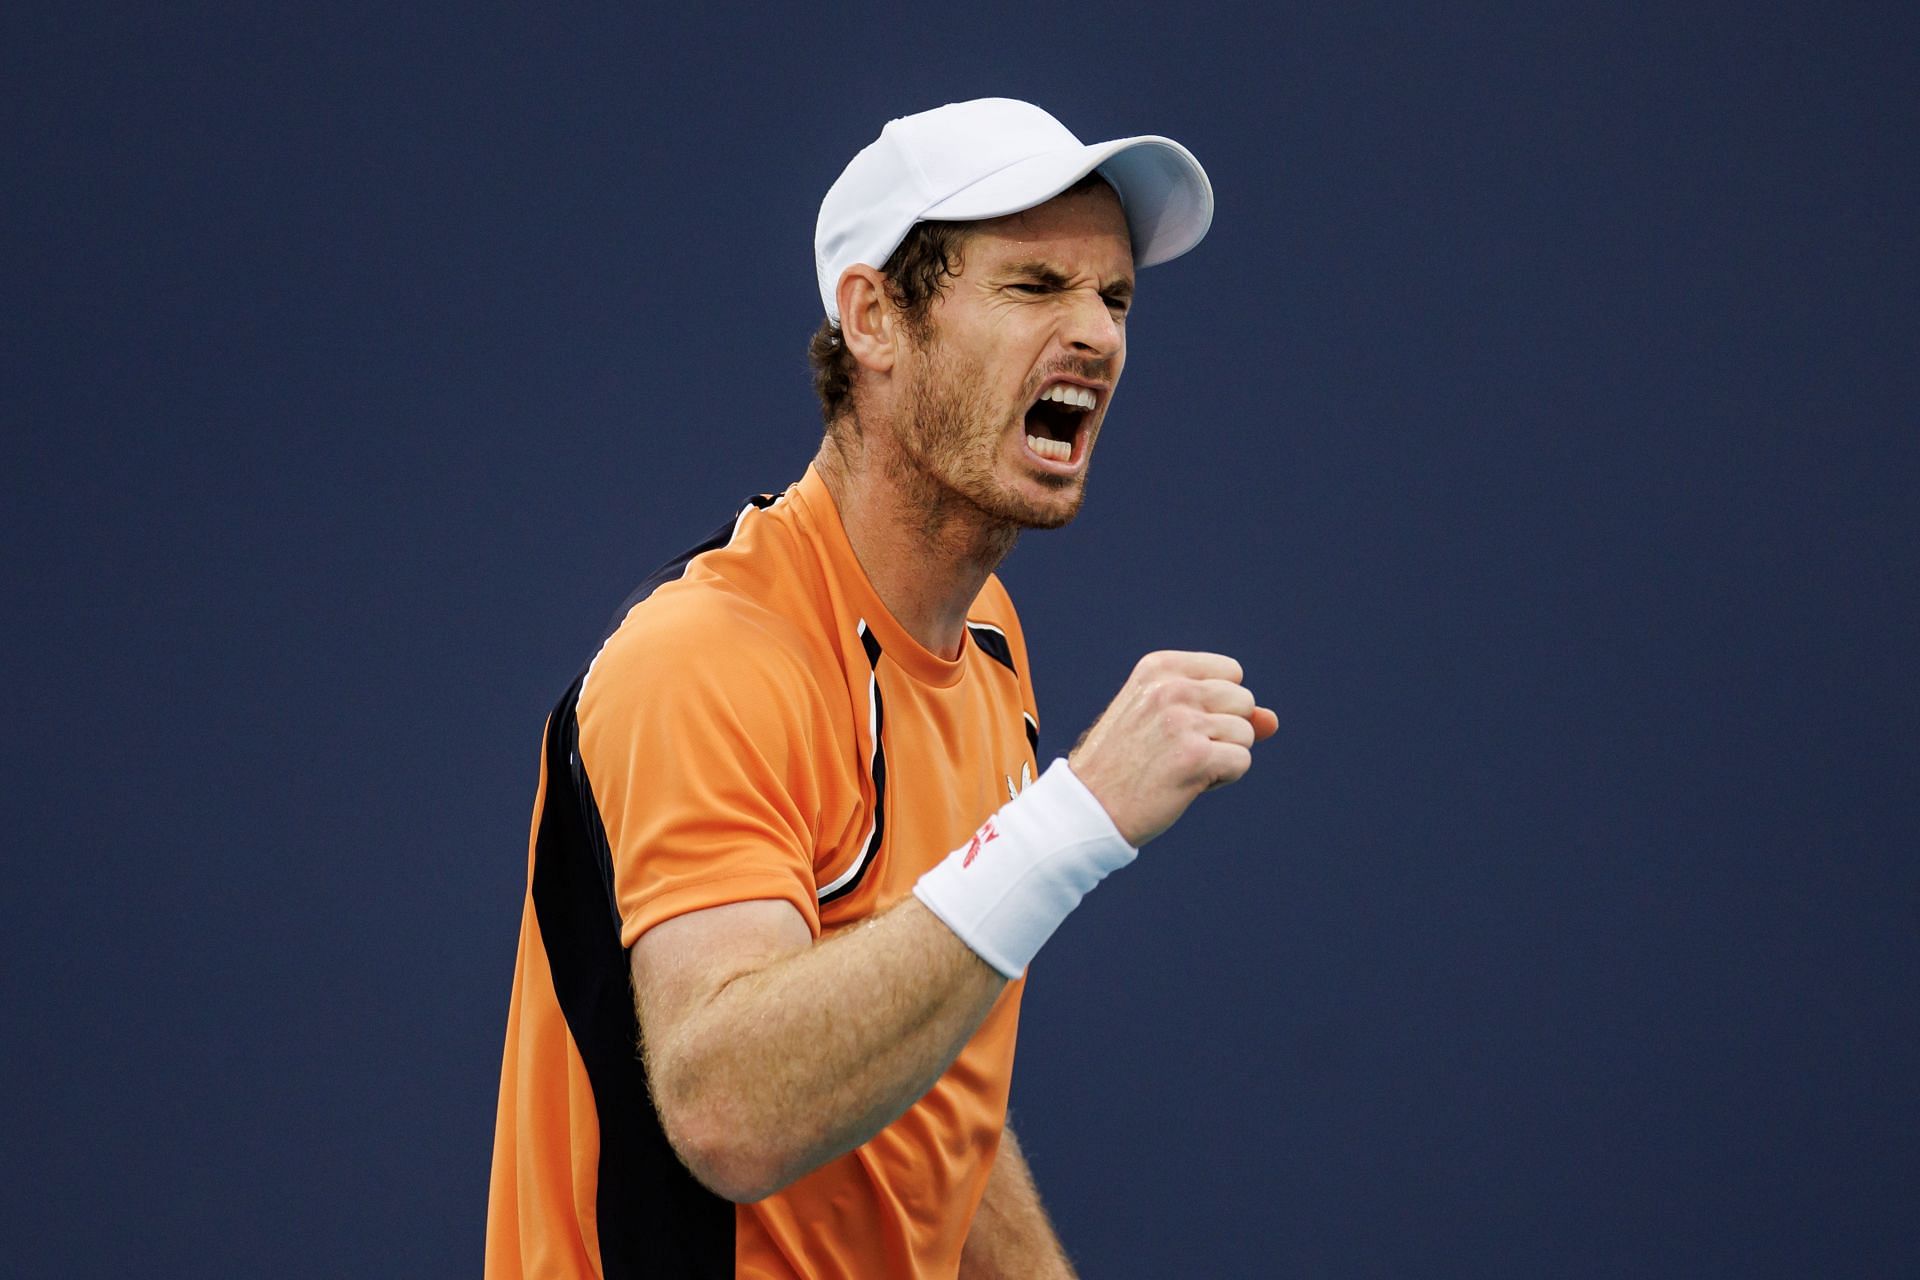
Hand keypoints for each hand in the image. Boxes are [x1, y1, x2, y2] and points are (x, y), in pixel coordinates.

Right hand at [1067, 651, 1278, 846]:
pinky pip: (1242, 762)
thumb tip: (1272, 721)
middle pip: (1244, 701)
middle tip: (1178, 750)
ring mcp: (1183, 721)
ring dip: (1222, 755)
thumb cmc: (1126, 763)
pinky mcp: (1196, 757)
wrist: (1087, 806)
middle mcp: (1171, 688)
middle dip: (1224, 730)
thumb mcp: (1163, 719)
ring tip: (1180, 767)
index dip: (1217, 705)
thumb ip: (1220, 710)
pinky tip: (1186, 783)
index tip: (1178, 724)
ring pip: (1246, 733)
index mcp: (1158, 668)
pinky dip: (1222, 778)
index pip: (1231, 672)